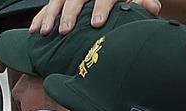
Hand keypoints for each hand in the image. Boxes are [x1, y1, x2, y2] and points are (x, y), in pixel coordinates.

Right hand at [29, 0, 161, 34]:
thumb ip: (142, 1)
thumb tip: (151, 8)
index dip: (102, 8)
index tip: (97, 23)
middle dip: (69, 14)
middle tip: (65, 30)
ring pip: (58, 0)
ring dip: (49, 16)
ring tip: (44, 32)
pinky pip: (47, 6)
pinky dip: (39, 17)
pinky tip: (34, 30)